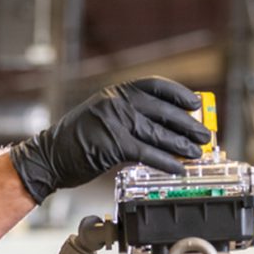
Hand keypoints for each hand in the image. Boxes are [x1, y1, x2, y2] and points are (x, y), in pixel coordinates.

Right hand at [10, 76, 211, 203]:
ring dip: (181, 144)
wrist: (49, 157)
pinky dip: (166, 161)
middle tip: (204, 135)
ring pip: (158, 133)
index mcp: (115, 93)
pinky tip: (178, 168)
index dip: (178, 94)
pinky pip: (147, 153)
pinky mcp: (113, 144)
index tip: (195, 104)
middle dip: (187, 124)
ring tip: (197, 153)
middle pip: (162, 110)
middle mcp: (115, 102)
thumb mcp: (102, 118)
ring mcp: (113, 122)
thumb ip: (129, 117)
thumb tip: (166, 127)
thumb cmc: (77, 141)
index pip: (154, 85)